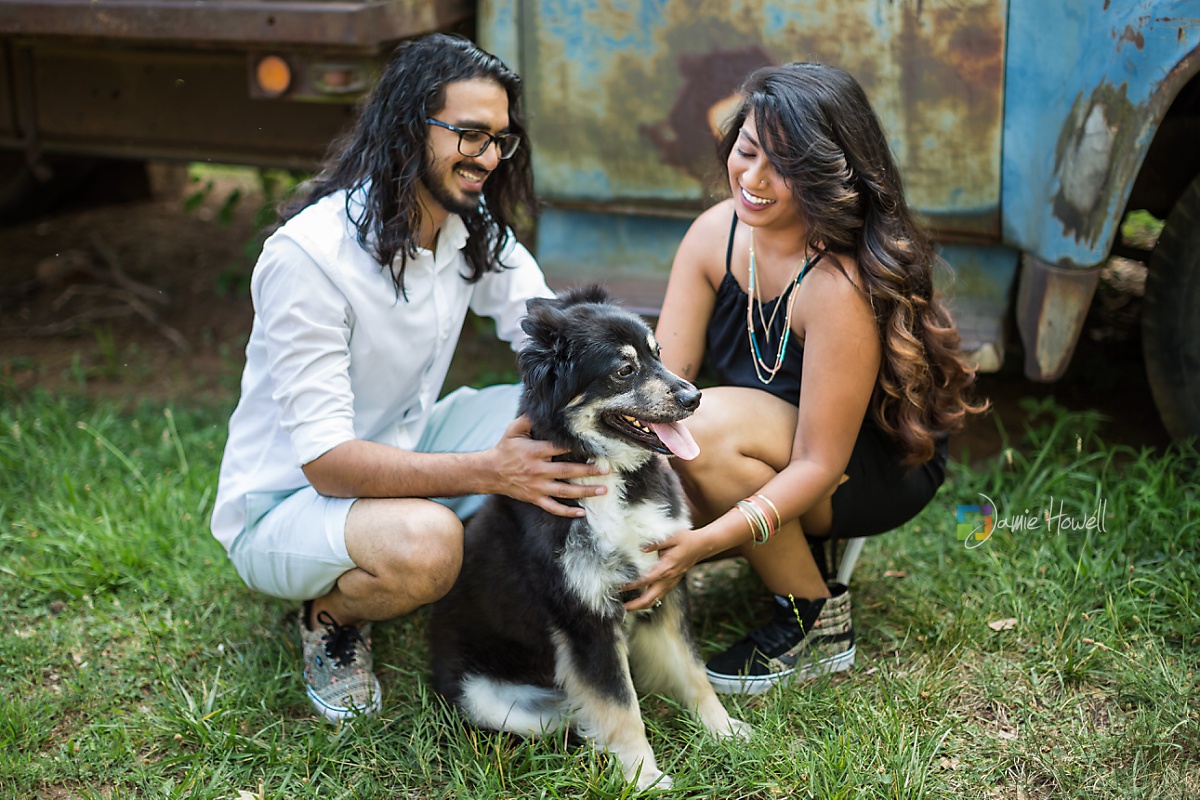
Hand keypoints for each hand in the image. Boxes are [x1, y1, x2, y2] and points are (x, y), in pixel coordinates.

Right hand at [489, 415, 607, 517]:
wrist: (490, 472)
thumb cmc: (505, 448)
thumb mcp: (513, 430)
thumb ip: (528, 419)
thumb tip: (542, 407)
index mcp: (534, 451)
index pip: (559, 448)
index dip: (577, 447)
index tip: (594, 446)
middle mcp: (538, 470)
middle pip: (567, 470)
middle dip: (588, 470)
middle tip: (606, 470)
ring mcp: (537, 486)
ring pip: (565, 491)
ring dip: (585, 491)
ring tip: (602, 489)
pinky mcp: (535, 498)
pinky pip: (553, 507)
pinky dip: (568, 512)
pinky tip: (582, 513)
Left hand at [622, 527, 716, 611]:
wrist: (702, 546)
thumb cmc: (686, 540)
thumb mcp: (671, 537)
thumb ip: (655, 543)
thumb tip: (640, 548)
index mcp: (666, 568)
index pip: (646, 580)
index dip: (632, 585)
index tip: (621, 587)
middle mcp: (668, 578)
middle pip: (650, 598)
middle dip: (636, 605)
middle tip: (623, 608)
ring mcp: (671, 582)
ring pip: (656, 600)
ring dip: (643, 605)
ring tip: (630, 607)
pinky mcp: (673, 582)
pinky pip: (660, 595)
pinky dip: (650, 600)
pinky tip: (642, 599)